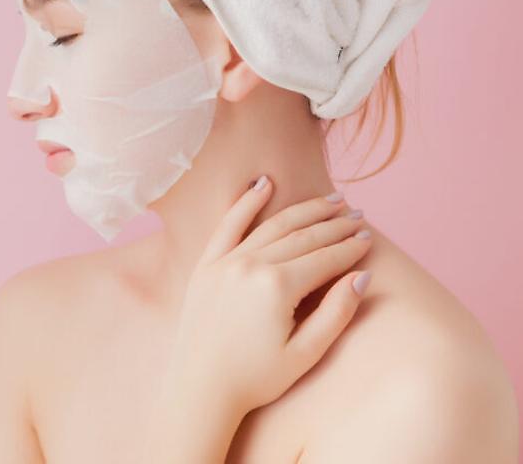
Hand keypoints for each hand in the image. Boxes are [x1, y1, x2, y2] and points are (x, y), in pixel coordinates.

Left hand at [162, 176, 372, 416]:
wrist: (200, 387)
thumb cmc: (255, 378)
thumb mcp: (305, 353)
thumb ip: (336, 313)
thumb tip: (361, 276)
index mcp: (276, 287)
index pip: (324, 258)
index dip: (350, 248)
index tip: (369, 238)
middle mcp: (249, 265)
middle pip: (302, 237)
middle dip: (333, 225)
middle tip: (357, 215)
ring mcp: (224, 262)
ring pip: (271, 225)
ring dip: (303, 210)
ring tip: (329, 201)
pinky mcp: (205, 265)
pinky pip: (227, 225)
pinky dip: (246, 202)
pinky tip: (264, 184)